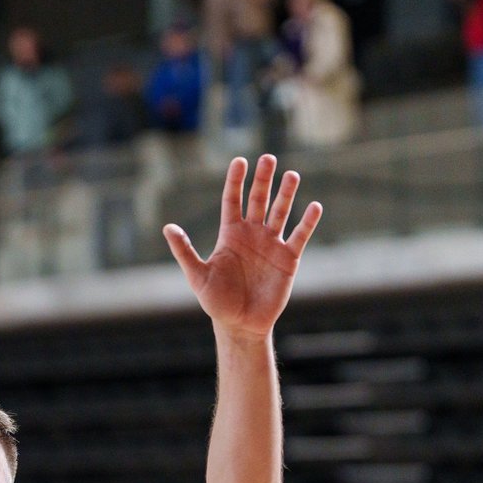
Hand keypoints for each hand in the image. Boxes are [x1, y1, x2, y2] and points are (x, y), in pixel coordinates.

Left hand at [163, 155, 320, 341]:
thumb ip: (185, 251)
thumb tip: (168, 228)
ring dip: (286, 194)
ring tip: (291, 175)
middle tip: (268, 158)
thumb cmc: (217, 302)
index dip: (235, 181)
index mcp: (230, 234)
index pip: (232, 200)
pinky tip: (314, 207)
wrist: (241, 324)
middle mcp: (252, 234)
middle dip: (263, 179)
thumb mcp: (197, 276)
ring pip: (280, 212)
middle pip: (258, 200)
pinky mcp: (288, 258)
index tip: (239, 161)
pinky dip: (307, 222)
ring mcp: (271, 244)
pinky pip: (299, 236)